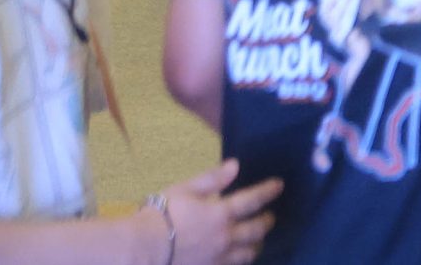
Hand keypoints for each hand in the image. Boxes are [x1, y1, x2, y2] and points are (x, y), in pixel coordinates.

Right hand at [157, 160, 281, 264]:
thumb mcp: (185, 190)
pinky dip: (239, 262)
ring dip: (256, 245)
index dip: (268, 191)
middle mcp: (225, 237)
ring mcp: (218, 258)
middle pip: (256, 230)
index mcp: (221, 213)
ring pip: (248, 253)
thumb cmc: (160, 215)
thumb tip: (235, 165)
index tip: (279, 186)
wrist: (142, 250)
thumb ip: (212, 179)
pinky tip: (237, 259)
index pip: (253, 200)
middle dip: (267, 222)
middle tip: (270, 217)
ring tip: (257, 241)